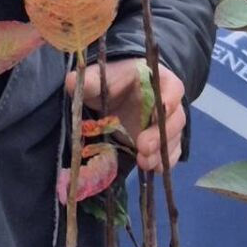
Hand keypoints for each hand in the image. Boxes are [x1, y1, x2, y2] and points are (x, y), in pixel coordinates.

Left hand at [68, 59, 186, 172]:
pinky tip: (152, 169)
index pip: (174, 88)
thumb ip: (90, 80)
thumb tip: (70, 81)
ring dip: (160, 153)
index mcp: (159, 81)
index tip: (161, 109)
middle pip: (176, 119)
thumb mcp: (101, 77)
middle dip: (161, 135)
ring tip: (143, 162)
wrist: (118, 92)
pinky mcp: (162, 142)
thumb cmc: (113, 80)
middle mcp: (169, 104)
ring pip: (174, 139)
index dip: (170, 99)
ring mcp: (167, 125)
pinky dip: (163, 162)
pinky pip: (170, 154)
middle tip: (143, 147)